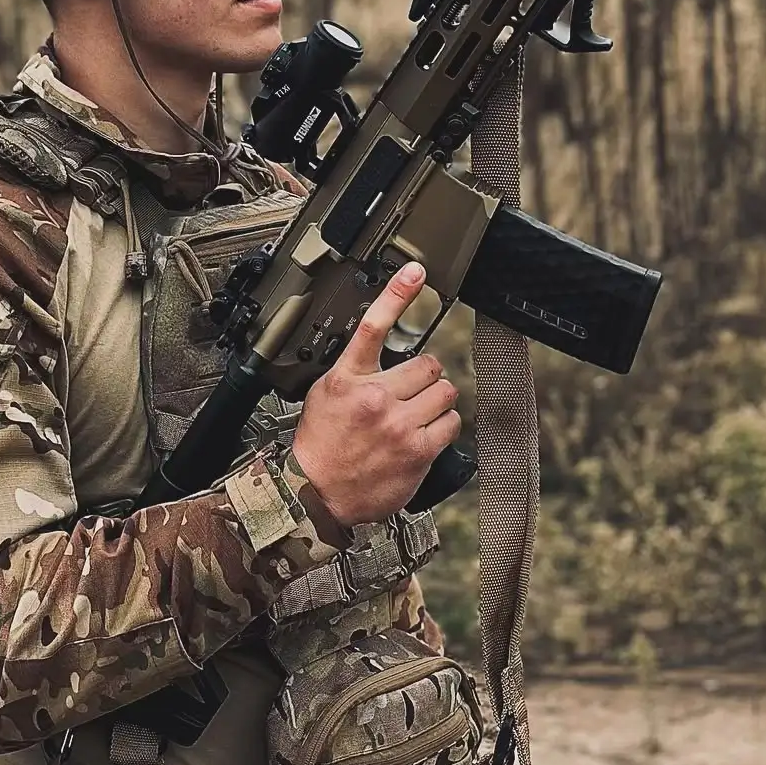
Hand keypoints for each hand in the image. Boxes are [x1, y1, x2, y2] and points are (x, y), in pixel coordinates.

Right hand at [291, 262, 460, 528]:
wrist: (315, 494)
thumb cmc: (319, 446)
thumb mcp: (324, 395)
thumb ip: (354, 372)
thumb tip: (382, 358)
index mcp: (348, 379)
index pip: (374, 326)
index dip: (397, 294)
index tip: (415, 270)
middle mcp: (376, 398)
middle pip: (428, 365)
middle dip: (424, 377)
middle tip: (412, 392)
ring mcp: (399, 425)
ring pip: (445, 393)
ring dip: (436, 401)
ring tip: (417, 415)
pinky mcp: (417, 451)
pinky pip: (450, 424)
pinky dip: (443, 427)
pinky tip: (424, 434)